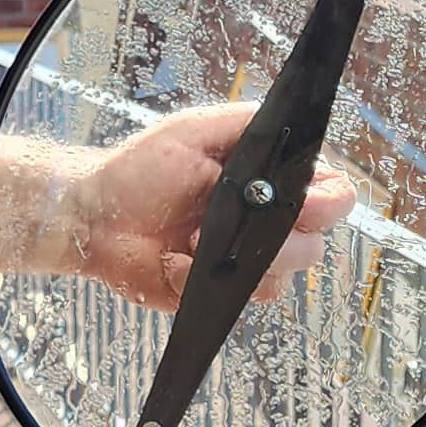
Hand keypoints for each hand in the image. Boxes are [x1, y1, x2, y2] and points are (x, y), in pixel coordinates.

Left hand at [4, 104, 357, 313]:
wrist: (93, 217)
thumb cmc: (139, 170)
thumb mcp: (195, 131)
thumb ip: (248, 127)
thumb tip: (293, 132)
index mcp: (271, 184)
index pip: (332, 196)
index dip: (327, 203)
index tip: (300, 202)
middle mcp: (266, 225)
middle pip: (315, 244)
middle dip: (284, 239)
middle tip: (241, 223)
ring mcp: (243, 262)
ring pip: (283, 278)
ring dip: (244, 260)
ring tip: (196, 239)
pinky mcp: (216, 293)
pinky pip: (236, 299)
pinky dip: (203, 281)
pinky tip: (175, 263)